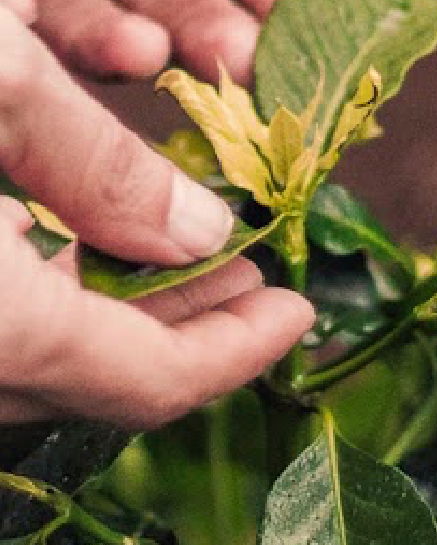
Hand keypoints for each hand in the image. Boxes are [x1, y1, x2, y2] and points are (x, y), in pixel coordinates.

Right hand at [0, 0, 313, 424]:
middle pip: (98, 375)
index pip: (150, 382)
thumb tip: (202, 231)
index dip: (239, 351)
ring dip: (113, 302)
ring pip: (37, 353)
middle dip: (187, 321)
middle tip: (255, 272)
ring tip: (185, 245)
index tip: (299, 312)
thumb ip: (100, 161)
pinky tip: (65, 225)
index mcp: (0, 330)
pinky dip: (38, 289)